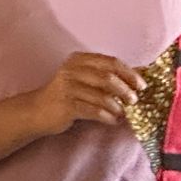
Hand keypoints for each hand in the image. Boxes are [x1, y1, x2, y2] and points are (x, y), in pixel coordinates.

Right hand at [28, 52, 144, 134]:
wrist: (38, 111)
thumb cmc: (68, 95)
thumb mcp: (85, 79)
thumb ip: (107, 76)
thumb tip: (140, 77)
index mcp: (80, 59)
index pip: (111, 62)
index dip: (130, 73)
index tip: (142, 85)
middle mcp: (72, 70)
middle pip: (108, 78)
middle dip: (125, 90)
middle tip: (134, 101)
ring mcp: (68, 87)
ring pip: (102, 96)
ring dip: (117, 106)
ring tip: (123, 113)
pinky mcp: (66, 106)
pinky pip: (94, 111)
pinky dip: (108, 117)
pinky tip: (113, 120)